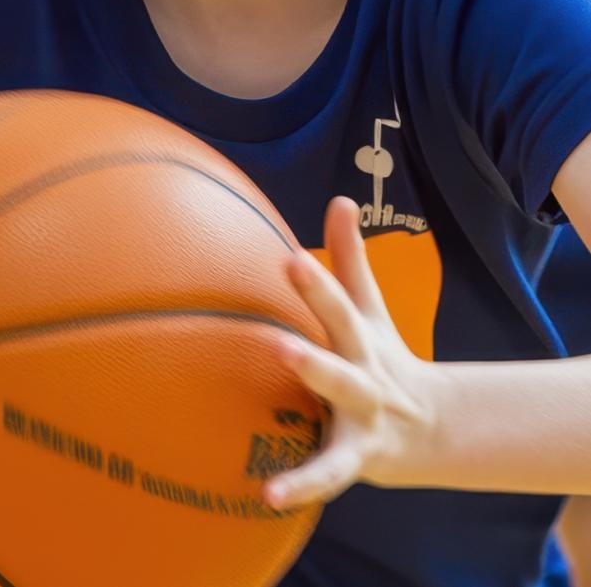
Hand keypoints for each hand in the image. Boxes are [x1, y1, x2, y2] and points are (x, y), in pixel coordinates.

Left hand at [265, 197, 441, 509]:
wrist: (426, 428)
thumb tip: (341, 197)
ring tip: (281, 364)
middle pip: (341, 347)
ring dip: (313, 383)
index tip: (291, 255)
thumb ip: (352, 258)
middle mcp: (363, 371)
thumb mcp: (369, 310)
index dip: (318, 280)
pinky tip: (265, 495)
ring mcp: (361, 415)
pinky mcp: (354, 457)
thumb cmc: (377, 354)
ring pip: (338, 401)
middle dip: (316, 325)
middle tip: (281, 320)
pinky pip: (325, 473)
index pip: (339, 303)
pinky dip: (299, 485)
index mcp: (360, 335)